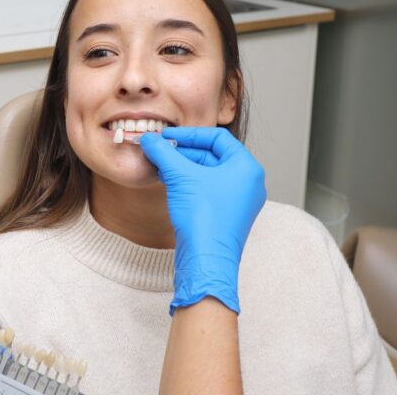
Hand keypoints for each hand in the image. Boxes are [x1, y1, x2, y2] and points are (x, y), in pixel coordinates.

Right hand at [140, 127, 265, 314]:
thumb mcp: (180, 176)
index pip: (217, 138)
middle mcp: (248, 183)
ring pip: (207, 173)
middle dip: (182, 151)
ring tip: (159, 165)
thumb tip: (148, 138)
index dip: (189, 134)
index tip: (166, 136)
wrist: (206, 261)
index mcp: (246, 168)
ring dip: (182, 167)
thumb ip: (164, 152)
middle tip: (159, 150)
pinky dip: (187, 183)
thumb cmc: (204, 218)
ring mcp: (238, 201)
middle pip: (212, 155)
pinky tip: (167, 182)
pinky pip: (206, 190)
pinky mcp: (225, 216)